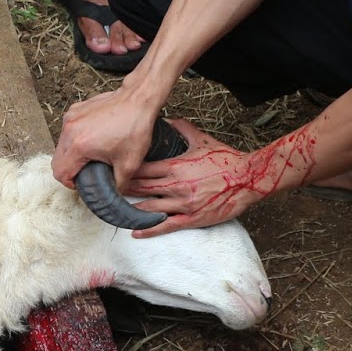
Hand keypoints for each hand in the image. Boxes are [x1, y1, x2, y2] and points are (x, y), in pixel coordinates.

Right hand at [52, 87, 159, 189]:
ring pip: (60, 145)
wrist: (137, 100)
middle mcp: (69, 131)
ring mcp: (70, 118)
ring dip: (71, 154)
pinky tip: (93, 137)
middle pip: (56, 161)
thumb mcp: (129, 164)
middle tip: (87, 171)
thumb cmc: (134, 128)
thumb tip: (112, 198)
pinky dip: (75, 138)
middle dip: (69, 170)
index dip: (70, 183)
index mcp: (79, 146)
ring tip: (91, 154)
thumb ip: (117, 185)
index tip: (82, 182)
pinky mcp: (74, 110)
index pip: (60, 173)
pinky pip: (67, 131)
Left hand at [124, 119, 309, 236]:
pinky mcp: (192, 218)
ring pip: (149, 209)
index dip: (123, 171)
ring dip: (131, 210)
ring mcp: (183, 204)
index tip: (109, 171)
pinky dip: (149, 229)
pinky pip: (166, 226)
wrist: (248, 178)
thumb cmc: (225, 159)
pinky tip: (135, 231)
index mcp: (174, 166)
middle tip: (103, 192)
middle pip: (141, 188)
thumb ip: (182, 129)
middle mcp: (175, 186)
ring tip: (114, 211)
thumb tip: (169, 119)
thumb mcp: (202, 140)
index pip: (141, 168)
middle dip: (122, 190)